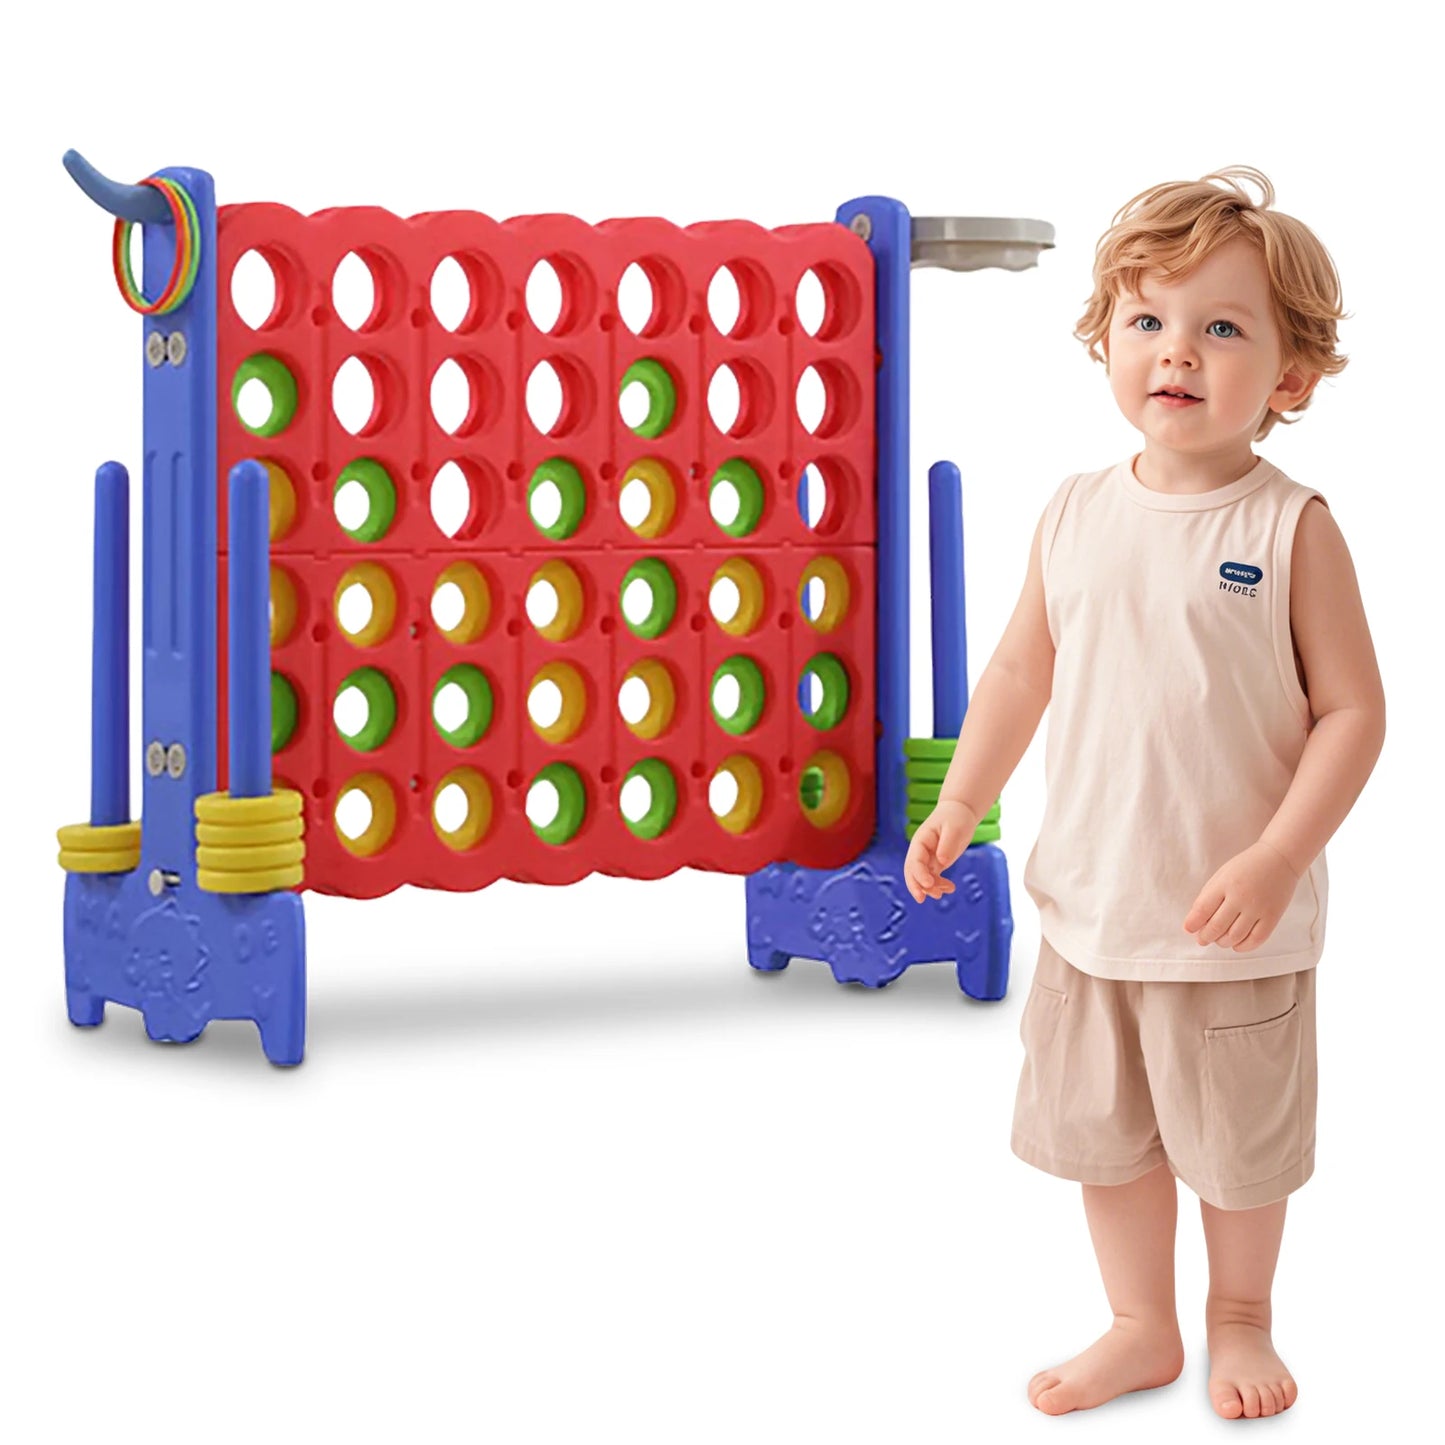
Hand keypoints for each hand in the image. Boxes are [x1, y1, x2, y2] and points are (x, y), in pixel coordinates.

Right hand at [904, 801, 977, 903]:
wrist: (960, 812)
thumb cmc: (956, 817)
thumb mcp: (954, 828)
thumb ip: (947, 844)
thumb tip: (942, 862)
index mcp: (920, 841)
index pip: (914, 861)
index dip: (919, 874)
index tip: (929, 884)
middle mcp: (920, 851)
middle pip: (912, 872)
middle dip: (915, 886)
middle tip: (922, 899)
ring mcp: (928, 858)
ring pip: (923, 878)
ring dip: (931, 888)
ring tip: (946, 891)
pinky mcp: (936, 863)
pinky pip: (933, 878)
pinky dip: (939, 885)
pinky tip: (950, 888)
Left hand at [1183, 841, 1300, 950]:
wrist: (1279, 859)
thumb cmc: (1246, 867)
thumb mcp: (1222, 875)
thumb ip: (1209, 897)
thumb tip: (1196, 922)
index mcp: (1225, 884)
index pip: (1203, 909)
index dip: (1193, 923)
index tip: (1188, 930)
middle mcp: (1241, 897)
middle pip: (1217, 926)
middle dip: (1206, 937)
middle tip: (1202, 939)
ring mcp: (1258, 908)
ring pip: (1235, 936)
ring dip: (1223, 942)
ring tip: (1219, 940)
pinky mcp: (1273, 917)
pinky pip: (1256, 939)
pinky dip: (1244, 946)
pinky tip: (1236, 944)